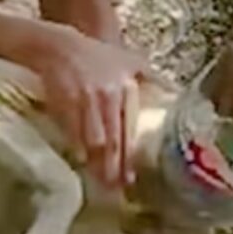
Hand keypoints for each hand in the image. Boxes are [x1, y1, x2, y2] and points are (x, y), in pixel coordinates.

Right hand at [16, 23, 153, 187]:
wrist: (58, 44)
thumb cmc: (95, 55)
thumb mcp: (127, 59)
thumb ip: (150, 76)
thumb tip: (174, 90)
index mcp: (123, 88)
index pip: (127, 129)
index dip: (128, 156)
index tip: (130, 179)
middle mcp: (106, 95)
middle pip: (111, 138)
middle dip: (113, 166)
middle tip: (115, 189)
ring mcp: (83, 99)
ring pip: (92, 138)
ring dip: (95, 162)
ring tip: (100, 182)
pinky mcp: (63, 101)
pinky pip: (70, 129)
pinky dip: (75, 146)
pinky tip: (79, 161)